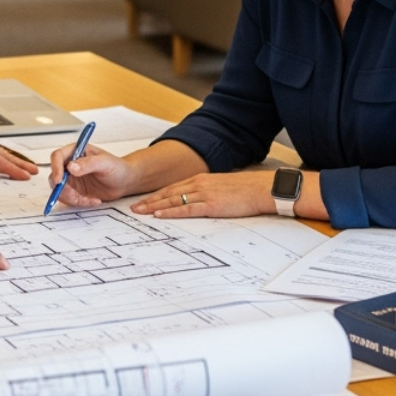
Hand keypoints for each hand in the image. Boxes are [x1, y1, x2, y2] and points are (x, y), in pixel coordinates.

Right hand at [47, 144, 136, 206]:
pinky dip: (79, 202)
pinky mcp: (75, 190)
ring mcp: (72, 178)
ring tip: (89, 199)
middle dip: (63, 189)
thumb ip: (88, 163)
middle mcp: (70, 164)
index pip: (57, 156)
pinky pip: (69, 199)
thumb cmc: (117, 168)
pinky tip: (93, 200)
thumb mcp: (105, 163)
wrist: (125, 182)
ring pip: (60, 190)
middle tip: (76, 197)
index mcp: (76, 151)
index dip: (55, 168)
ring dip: (72, 198)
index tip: (60, 181)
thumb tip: (71, 167)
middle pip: (55, 176)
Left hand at [132, 169, 274, 218]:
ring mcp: (204, 194)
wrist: (262, 188)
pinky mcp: (211, 205)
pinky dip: (171, 212)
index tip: (143, 201)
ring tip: (139, 212)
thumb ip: (208, 192)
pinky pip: (186, 209)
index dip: (156, 195)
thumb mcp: (222, 187)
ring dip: (154, 207)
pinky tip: (159, 215)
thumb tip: (200, 201)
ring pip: (172, 201)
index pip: (172, 187)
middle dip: (149, 201)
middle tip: (133, 208)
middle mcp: (199, 184)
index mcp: (201, 179)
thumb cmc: (246, 189)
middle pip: (168, 193)